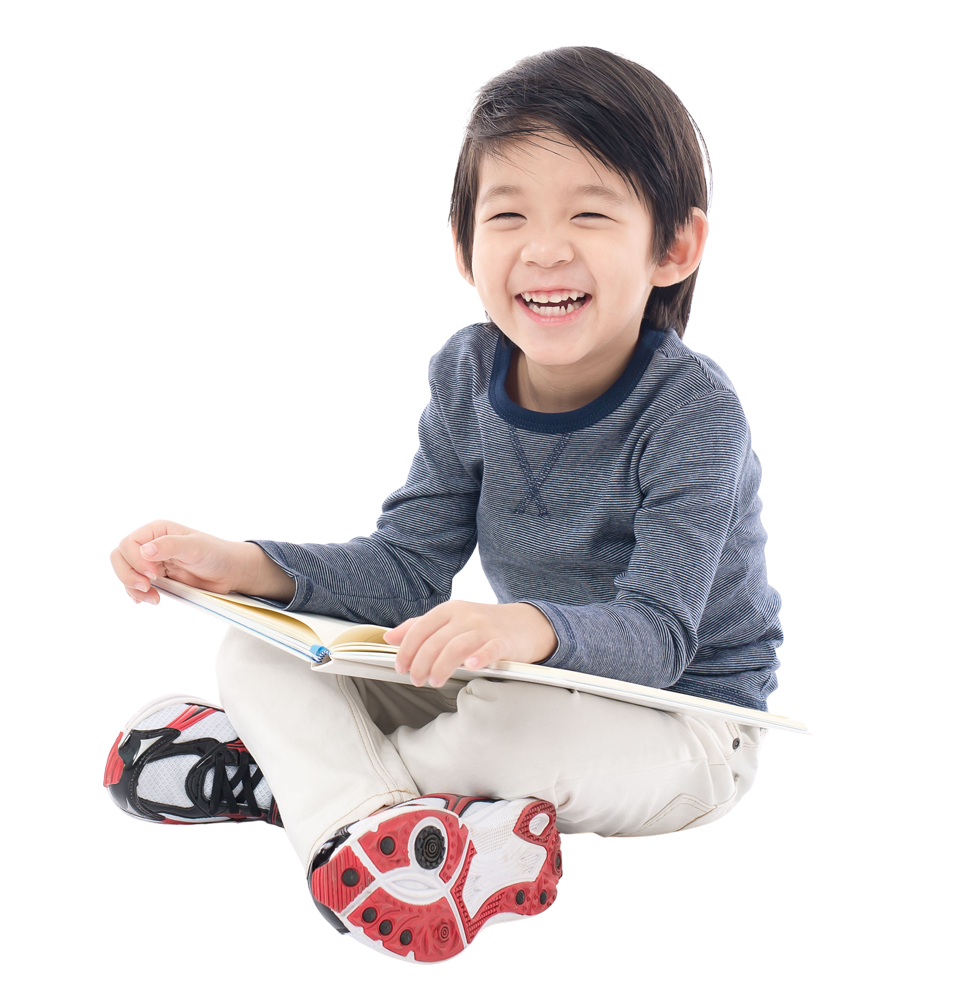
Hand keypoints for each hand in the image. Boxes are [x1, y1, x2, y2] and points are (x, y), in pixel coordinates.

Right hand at [109, 519, 292, 606]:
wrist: (230, 571)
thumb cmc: (216, 553)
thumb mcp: (195, 547)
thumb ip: (170, 545)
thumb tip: (144, 550)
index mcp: (157, 530)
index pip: (129, 543)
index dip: (135, 560)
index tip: (154, 574)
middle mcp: (151, 543)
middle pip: (120, 557)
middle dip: (127, 575)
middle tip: (146, 587)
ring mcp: (151, 561)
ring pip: (125, 573)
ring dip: (132, 588)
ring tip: (152, 598)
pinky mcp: (156, 577)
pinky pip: (135, 585)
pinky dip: (137, 594)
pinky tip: (149, 600)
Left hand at [381, 600, 557, 687]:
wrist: (526, 623)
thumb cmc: (483, 625)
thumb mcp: (451, 620)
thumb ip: (420, 627)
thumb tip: (389, 637)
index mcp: (450, 609)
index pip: (421, 628)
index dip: (407, 649)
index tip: (400, 667)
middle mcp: (466, 616)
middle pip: (436, 640)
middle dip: (421, 663)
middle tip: (417, 680)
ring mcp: (485, 628)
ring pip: (457, 646)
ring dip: (441, 666)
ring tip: (434, 682)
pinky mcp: (504, 641)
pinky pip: (489, 649)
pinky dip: (479, 658)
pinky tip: (470, 668)